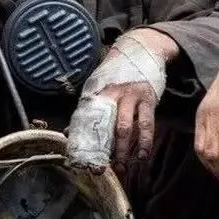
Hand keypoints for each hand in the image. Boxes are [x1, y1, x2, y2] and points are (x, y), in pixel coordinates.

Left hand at [66, 28, 174, 173]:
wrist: (140, 48)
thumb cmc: (116, 71)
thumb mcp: (98, 85)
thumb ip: (87, 108)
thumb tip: (70, 133)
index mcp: (96, 92)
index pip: (86, 120)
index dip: (82, 140)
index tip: (80, 158)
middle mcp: (112, 94)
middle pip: (105, 127)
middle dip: (103, 150)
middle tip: (99, 170)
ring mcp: (131, 96)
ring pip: (125, 127)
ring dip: (124, 150)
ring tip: (123, 169)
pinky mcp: (147, 98)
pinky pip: (146, 123)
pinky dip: (145, 141)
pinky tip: (142, 156)